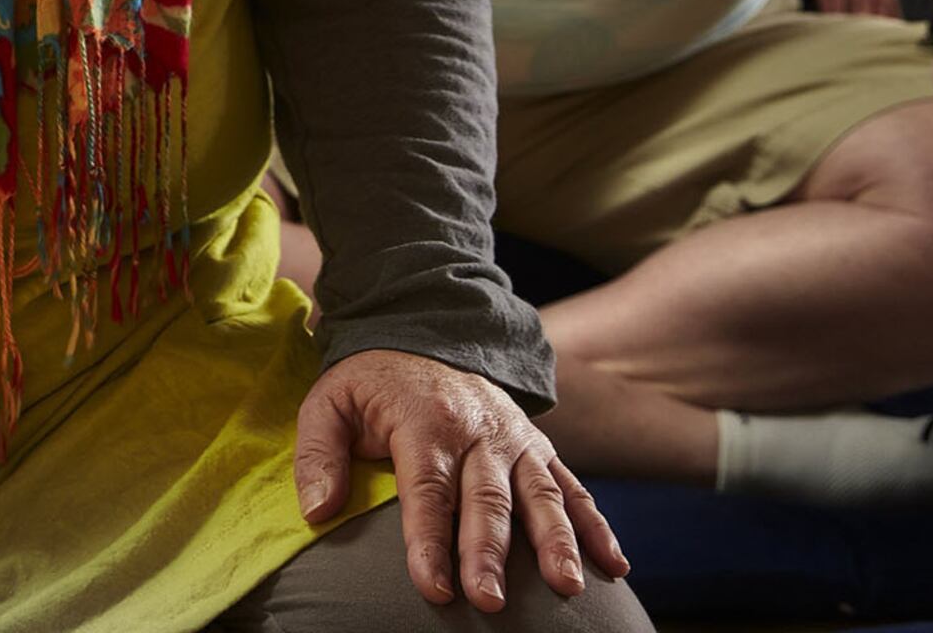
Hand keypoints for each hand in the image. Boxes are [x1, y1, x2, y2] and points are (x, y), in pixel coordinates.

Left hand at [294, 347, 621, 613]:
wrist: (424, 331)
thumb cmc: (372, 382)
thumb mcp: (329, 402)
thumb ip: (318, 453)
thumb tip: (317, 510)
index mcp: (424, 422)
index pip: (427, 491)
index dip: (429, 542)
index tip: (433, 588)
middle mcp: (478, 431)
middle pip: (486, 498)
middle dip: (490, 552)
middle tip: (490, 601)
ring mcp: (515, 439)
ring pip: (540, 493)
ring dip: (556, 541)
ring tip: (568, 587)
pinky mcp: (538, 446)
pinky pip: (571, 485)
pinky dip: (596, 524)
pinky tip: (614, 564)